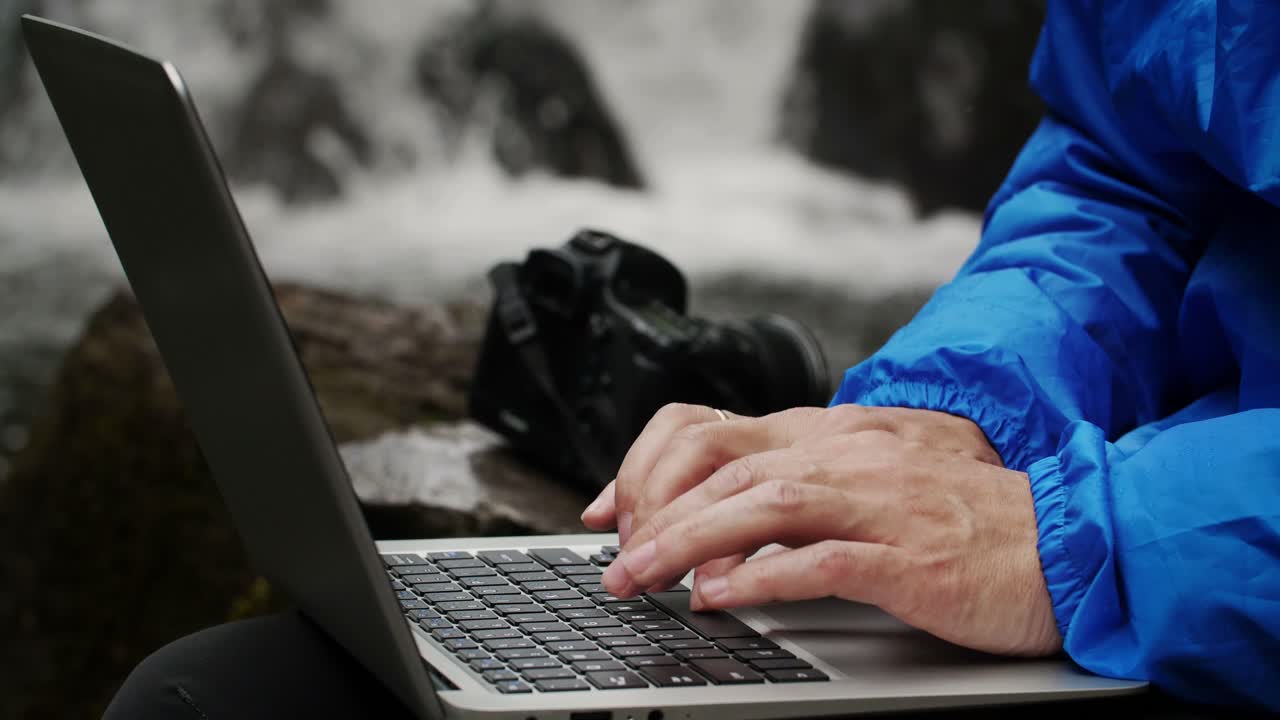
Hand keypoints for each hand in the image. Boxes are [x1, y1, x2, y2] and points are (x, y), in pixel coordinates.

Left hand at [596, 414, 1059, 656]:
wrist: (1069, 543)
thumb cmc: (970, 521)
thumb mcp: (877, 483)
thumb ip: (805, 492)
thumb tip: (726, 526)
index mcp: (837, 437)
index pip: (722, 433)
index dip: (653, 466)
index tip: (612, 510)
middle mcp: (850, 457)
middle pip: (728, 468)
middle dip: (657, 514)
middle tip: (615, 559)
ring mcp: (881, 504)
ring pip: (761, 506)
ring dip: (689, 543)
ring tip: (643, 577)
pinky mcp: (910, 556)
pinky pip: (822, 560)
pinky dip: (762, 575)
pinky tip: (720, 595)